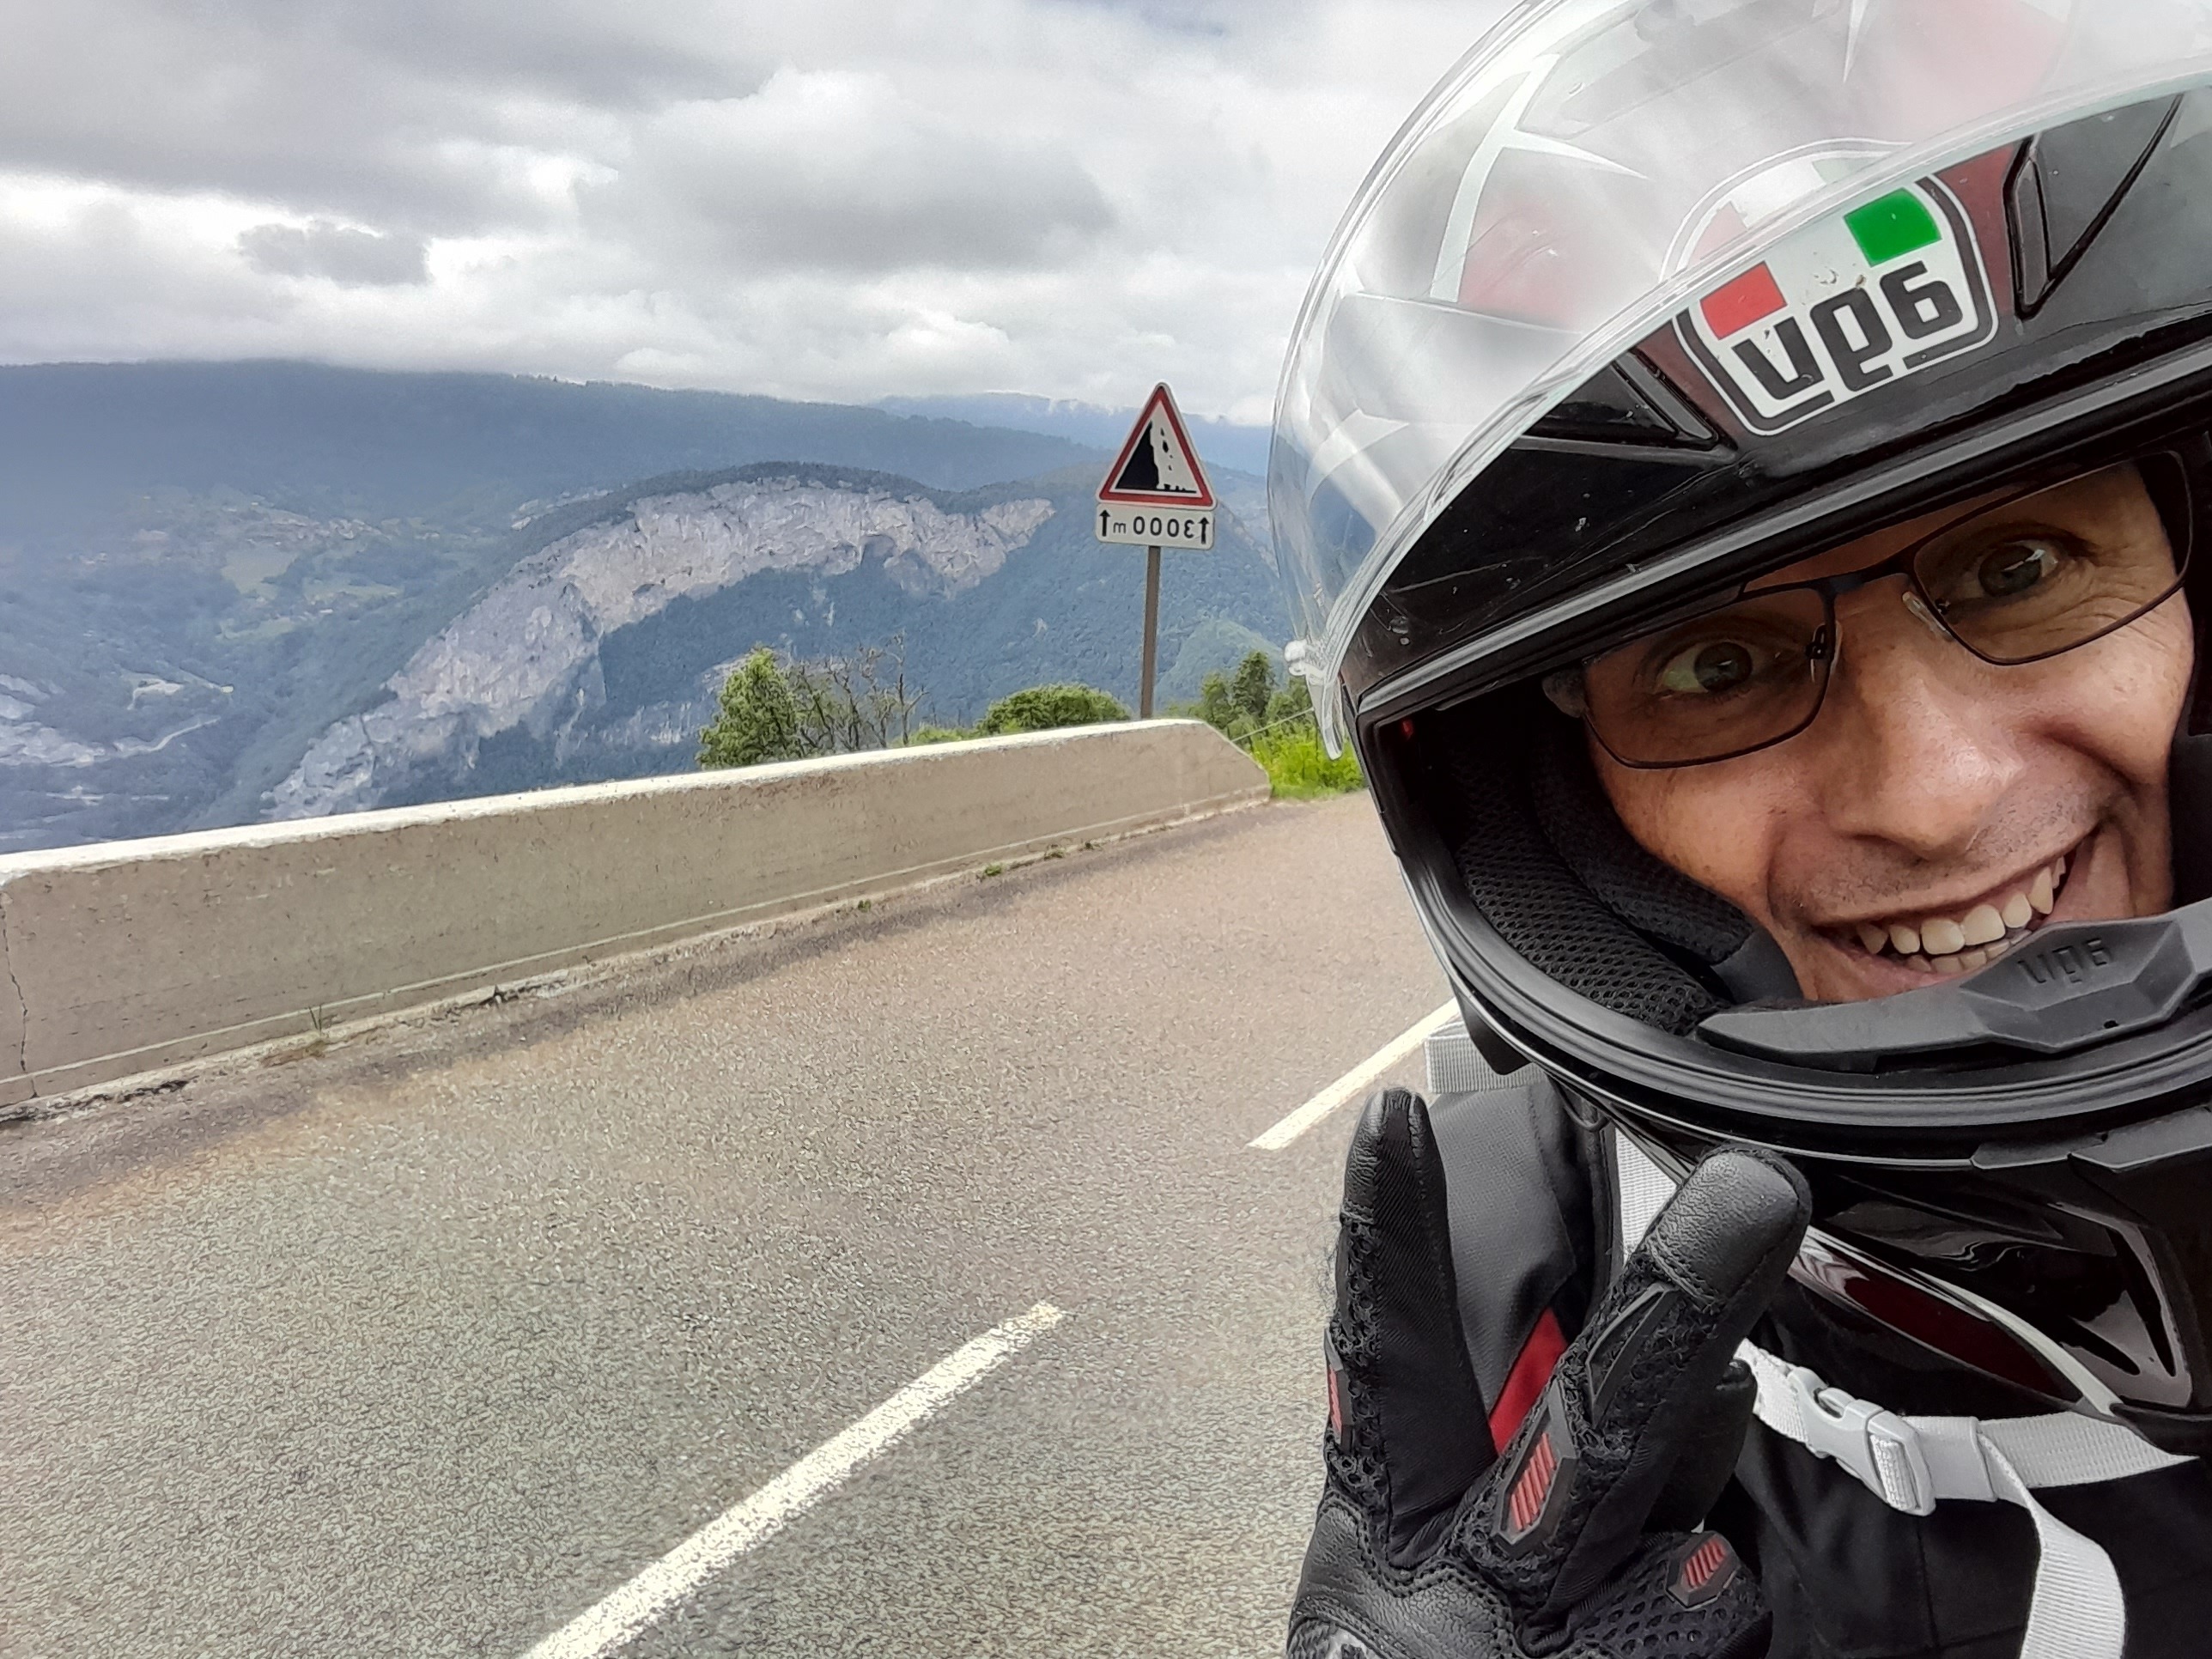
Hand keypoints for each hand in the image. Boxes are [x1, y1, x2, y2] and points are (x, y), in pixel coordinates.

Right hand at [1288, 1089, 1809, 1658]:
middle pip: (1590, 1442)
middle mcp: (1462, 1597)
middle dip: (1679, 1310)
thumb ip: (1499, 1470)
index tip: (1402, 1115)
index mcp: (1381, 1542)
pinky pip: (1713, 1638)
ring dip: (1720, 1510)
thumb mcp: (1413, 1577)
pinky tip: (1666, 1619)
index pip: (1382, 1368)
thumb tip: (1685, 1388)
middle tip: (1756, 1193)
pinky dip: (1703, 1618)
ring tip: (1695, 1484)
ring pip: (1692, 1556)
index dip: (1387, 1243)